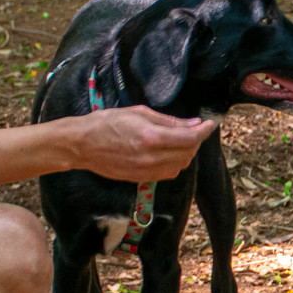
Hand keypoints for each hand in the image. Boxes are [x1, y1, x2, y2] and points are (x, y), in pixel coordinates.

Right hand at [75, 106, 216, 181]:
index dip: (204, 131)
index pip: (190, 138)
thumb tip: (192, 123)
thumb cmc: (107, 123)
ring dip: (186, 153)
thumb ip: (168, 121)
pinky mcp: (140, 178)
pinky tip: (168, 153)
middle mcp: (151, 157)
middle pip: (188, 153)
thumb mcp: (139, 113)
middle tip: (193, 130)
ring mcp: (146, 171)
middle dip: (195, 141)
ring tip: (181, 141)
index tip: (210, 124)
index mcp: (152, 137)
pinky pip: (167, 173)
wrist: (82, 145)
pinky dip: (174, 163)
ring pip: (180, 166)